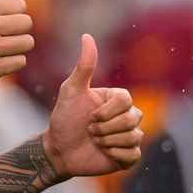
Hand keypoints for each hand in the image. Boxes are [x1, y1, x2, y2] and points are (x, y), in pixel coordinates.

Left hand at [43, 34, 142, 178]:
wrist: (59, 149)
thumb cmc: (64, 117)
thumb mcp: (71, 90)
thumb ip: (84, 66)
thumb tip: (87, 36)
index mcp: (117, 99)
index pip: (126, 100)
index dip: (106, 111)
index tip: (89, 116)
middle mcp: (128, 116)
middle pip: (132, 119)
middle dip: (104, 127)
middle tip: (90, 130)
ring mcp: (130, 136)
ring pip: (133, 137)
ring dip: (107, 141)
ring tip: (94, 141)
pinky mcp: (129, 156)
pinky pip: (133, 155)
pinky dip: (114, 154)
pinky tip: (102, 153)